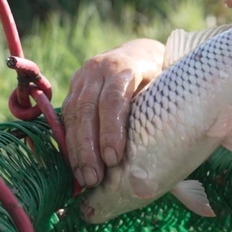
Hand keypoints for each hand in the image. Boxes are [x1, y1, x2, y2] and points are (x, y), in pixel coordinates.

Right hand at [61, 38, 164, 187]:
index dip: (111, 130)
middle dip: (89, 147)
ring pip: (73, 114)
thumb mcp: (164, 88)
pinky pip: (67, 115)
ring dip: (76, 149)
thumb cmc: (160, 77)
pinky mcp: (74, 85)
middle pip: (88, 109)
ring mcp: (83, 76)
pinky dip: (70, 141)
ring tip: (84, 178)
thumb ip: (159, 112)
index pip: (114, 99)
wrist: (140, 53)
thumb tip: (164, 157)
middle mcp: (99, 68)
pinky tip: (75, 164)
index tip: (113, 158)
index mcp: (126, 67)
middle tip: (94, 177)